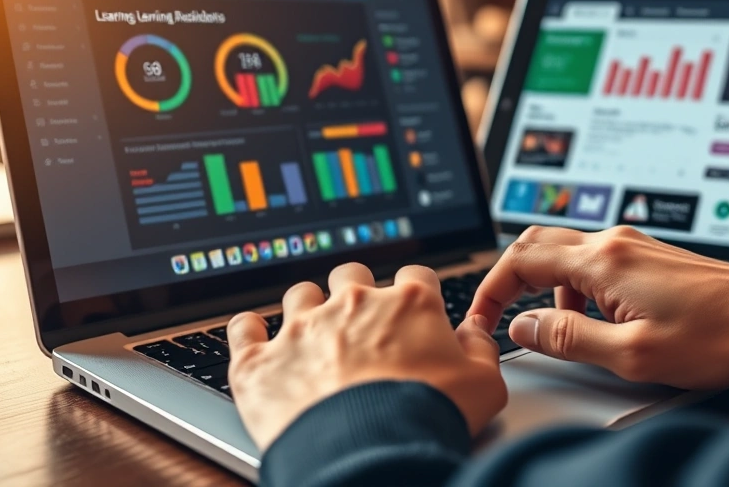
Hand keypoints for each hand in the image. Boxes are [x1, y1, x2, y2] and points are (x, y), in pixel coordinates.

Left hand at [228, 263, 506, 450]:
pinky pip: (243, 328)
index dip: (415, 294)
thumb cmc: (430, 419)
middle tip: (361, 326)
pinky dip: (248, 331)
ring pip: (299, 295)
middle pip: (350, 274)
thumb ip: (481, 349)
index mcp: (408, 303)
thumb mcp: (485, 385)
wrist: (372, 455)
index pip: (414, 275)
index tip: (413, 312)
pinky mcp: (261, 360)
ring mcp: (302, 328)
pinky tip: (255, 338)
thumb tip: (475, 335)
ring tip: (312, 337)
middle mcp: (352, 303)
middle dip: (356, 294)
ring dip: (306, 310)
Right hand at [468, 226, 728, 389]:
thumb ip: (568, 337)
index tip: (481, 317)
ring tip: (561, 331)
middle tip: (500, 315)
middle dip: (510, 279)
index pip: (521, 259)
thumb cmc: (716, 336)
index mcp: (603, 261)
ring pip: (566, 254)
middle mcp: (614, 242)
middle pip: (537, 244)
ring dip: (548, 289)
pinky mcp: (648, 256)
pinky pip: (594, 263)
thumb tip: (523, 327)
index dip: (491, 289)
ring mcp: (633, 245)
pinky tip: (597, 321)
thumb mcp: (632, 354)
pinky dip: (577, 288)